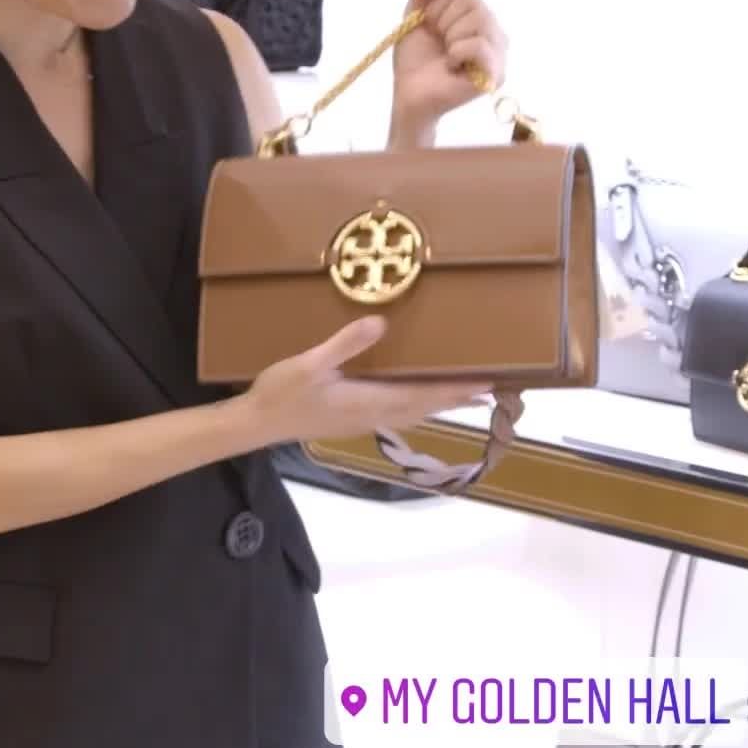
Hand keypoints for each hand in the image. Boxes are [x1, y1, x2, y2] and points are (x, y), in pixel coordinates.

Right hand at [240, 316, 490, 445]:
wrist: (257, 423)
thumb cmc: (281, 392)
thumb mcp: (310, 364)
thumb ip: (345, 344)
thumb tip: (380, 323)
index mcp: (367, 401)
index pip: (422, 395)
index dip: (455, 389)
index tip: (485, 384)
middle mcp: (372, 415)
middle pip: (425, 407)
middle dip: (457, 398)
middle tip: (491, 391)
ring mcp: (363, 421)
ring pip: (414, 414)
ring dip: (441, 405)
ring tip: (468, 398)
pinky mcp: (354, 421)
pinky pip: (399, 415)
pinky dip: (420, 408)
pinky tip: (421, 404)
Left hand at [389, 0, 508, 144]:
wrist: (409, 96)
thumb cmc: (414, 61)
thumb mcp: (414, 20)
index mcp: (476, 15)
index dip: (436, 6)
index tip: (429, 28)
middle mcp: (493, 30)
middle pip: (472, 1)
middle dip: (443, 22)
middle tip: (439, 45)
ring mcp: (498, 52)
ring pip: (479, 18)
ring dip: (450, 37)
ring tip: (446, 56)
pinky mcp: (495, 74)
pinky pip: (480, 44)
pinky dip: (457, 52)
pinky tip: (452, 65)